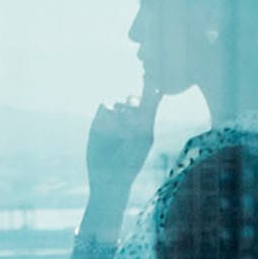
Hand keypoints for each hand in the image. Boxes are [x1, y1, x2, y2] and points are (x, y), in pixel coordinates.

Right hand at [86, 89, 159, 203]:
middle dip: (133, 103)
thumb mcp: (144, 135)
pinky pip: (104, 105)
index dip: (149, 88)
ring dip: (121, 112)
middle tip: (133, 116)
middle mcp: (129, 120)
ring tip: (122, 132)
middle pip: (132, 98)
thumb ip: (149, 111)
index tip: (148, 80)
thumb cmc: (132, 160)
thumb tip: (158, 90)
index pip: (149, 99)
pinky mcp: (99, 122)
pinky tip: (111, 126)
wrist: (109, 177)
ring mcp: (113, 121)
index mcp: (145, 123)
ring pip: (118, 102)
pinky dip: (108, 111)